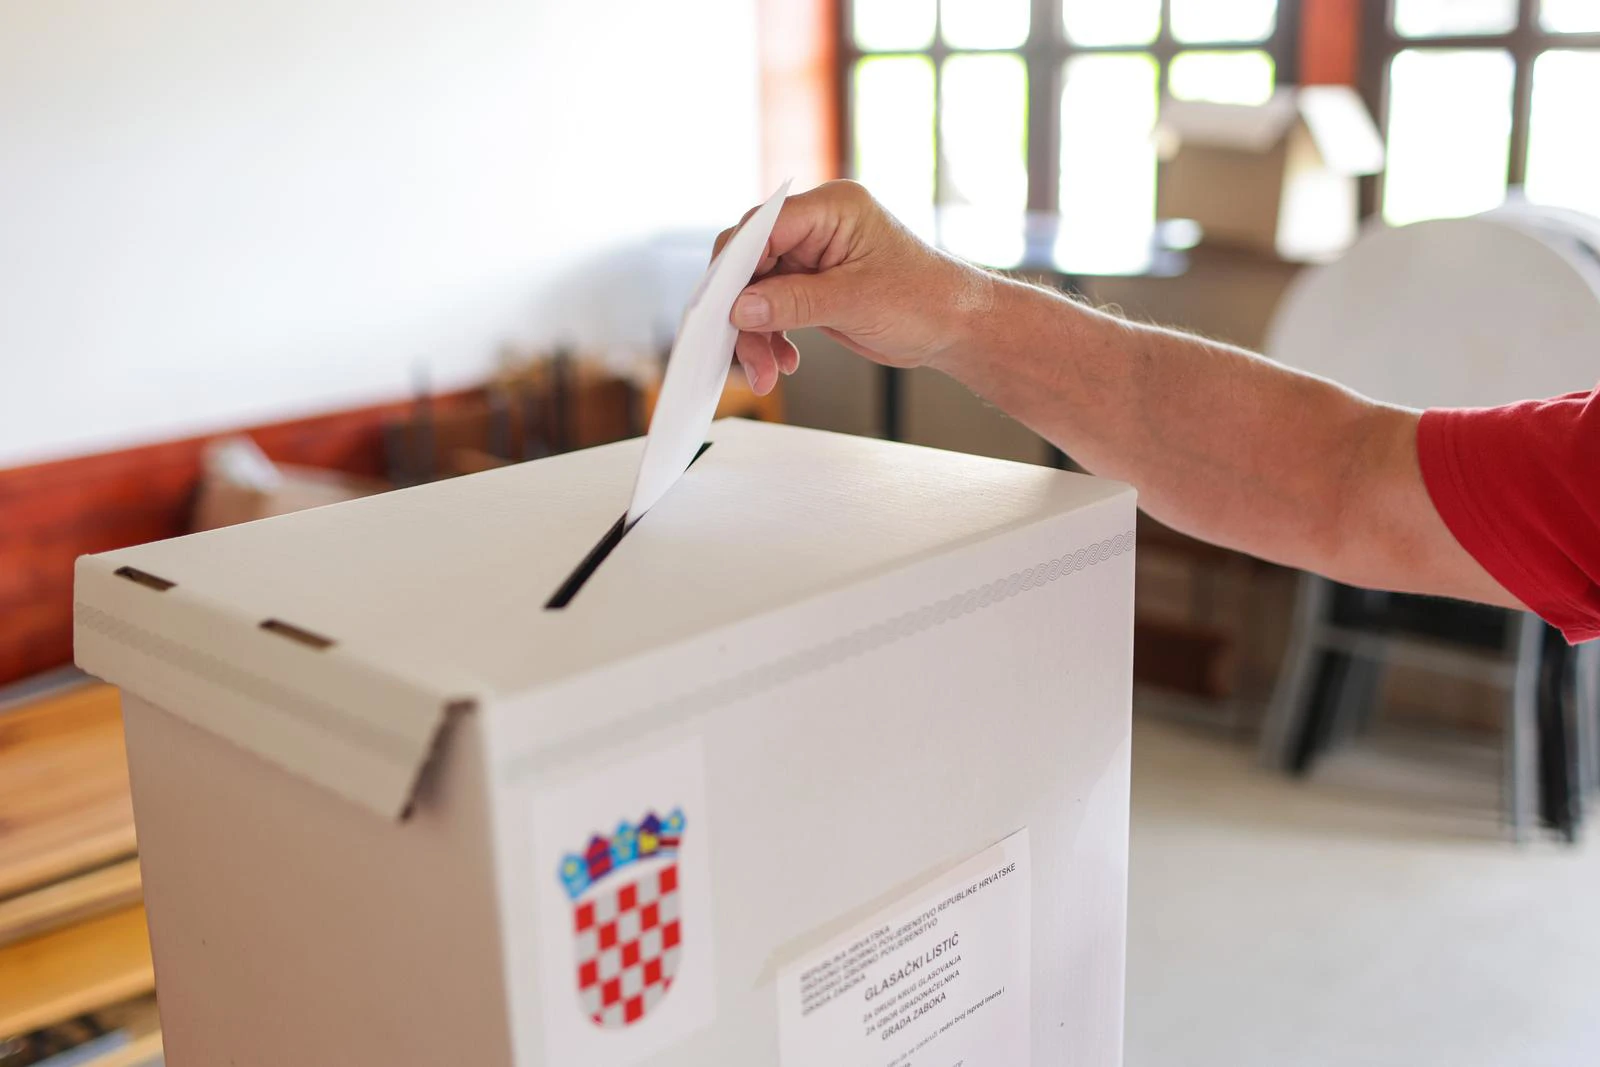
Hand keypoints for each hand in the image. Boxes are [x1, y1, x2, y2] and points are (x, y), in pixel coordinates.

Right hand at [713, 181, 987, 394]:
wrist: (955, 326)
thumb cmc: (925, 300)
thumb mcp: (855, 302)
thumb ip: (793, 302)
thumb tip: (742, 307)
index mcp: (832, 207)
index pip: (763, 226)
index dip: (736, 266)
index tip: (721, 307)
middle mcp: (817, 225)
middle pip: (754, 260)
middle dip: (744, 310)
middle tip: (744, 352)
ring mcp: (813, 256)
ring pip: (758, 290)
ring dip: (756, 333)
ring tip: (767, 372)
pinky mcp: (812, 285)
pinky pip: (774, 306)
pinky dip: (772, 336)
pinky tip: (783, 362)